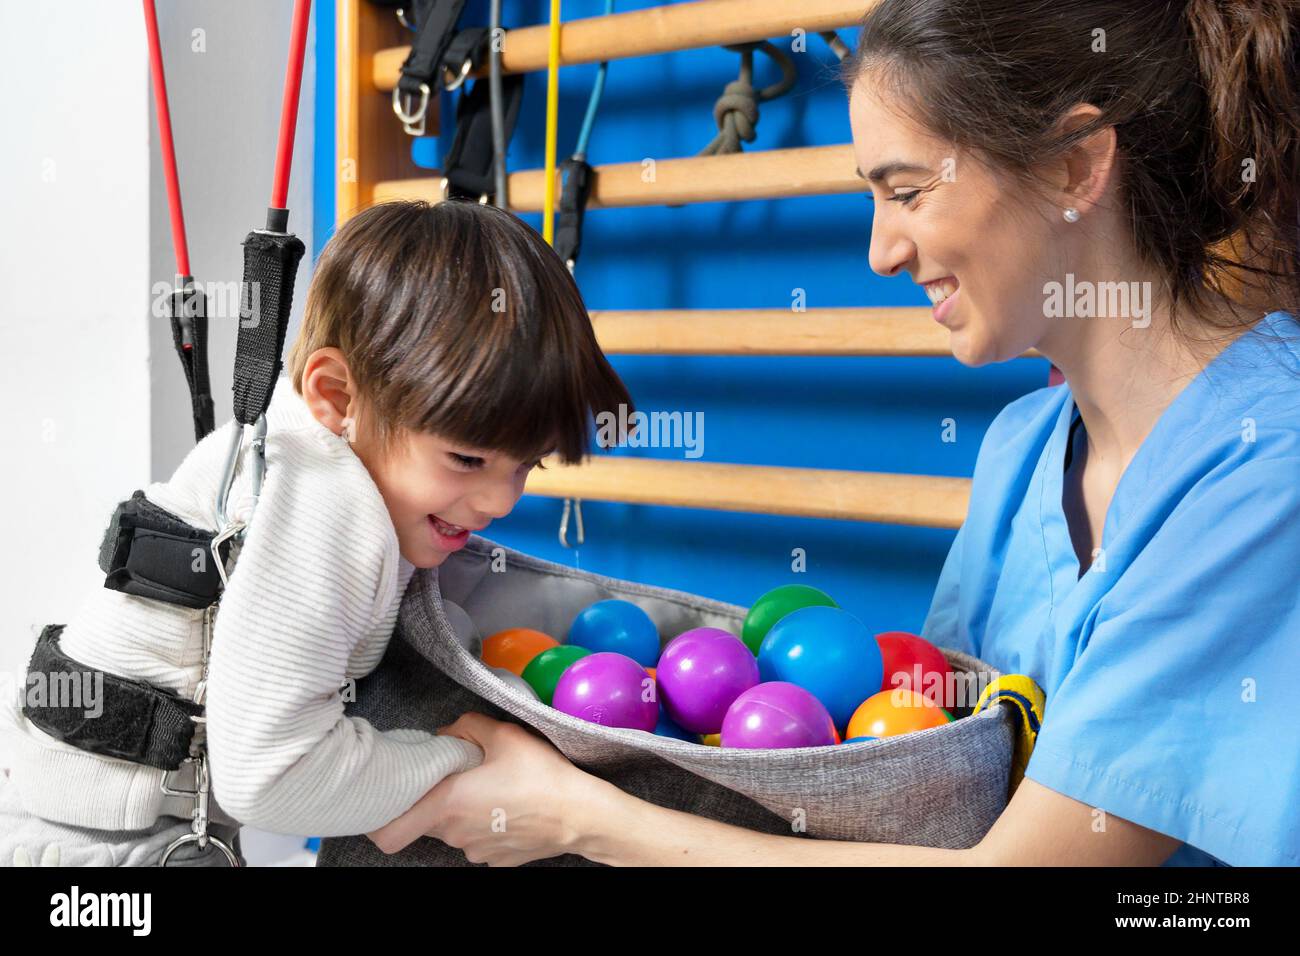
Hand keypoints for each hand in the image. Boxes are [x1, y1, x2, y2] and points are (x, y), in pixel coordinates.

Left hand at [366, 712, 595, 865]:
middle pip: (425, 820)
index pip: (388, 832)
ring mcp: (476, 851)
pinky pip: (477, 839)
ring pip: (453, 828)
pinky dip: (484, 823)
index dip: (379, 817)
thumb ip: (465, 727)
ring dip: (462, 809)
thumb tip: (447, 733)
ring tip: (492, 786)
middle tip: (457, 774)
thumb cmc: (541, 775)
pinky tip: (508, 805)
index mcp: (447, 804)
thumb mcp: (503, 735)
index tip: (391, 796)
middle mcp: (455, 835)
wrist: (580, 815)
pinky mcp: (497, 860)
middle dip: (434, 797)